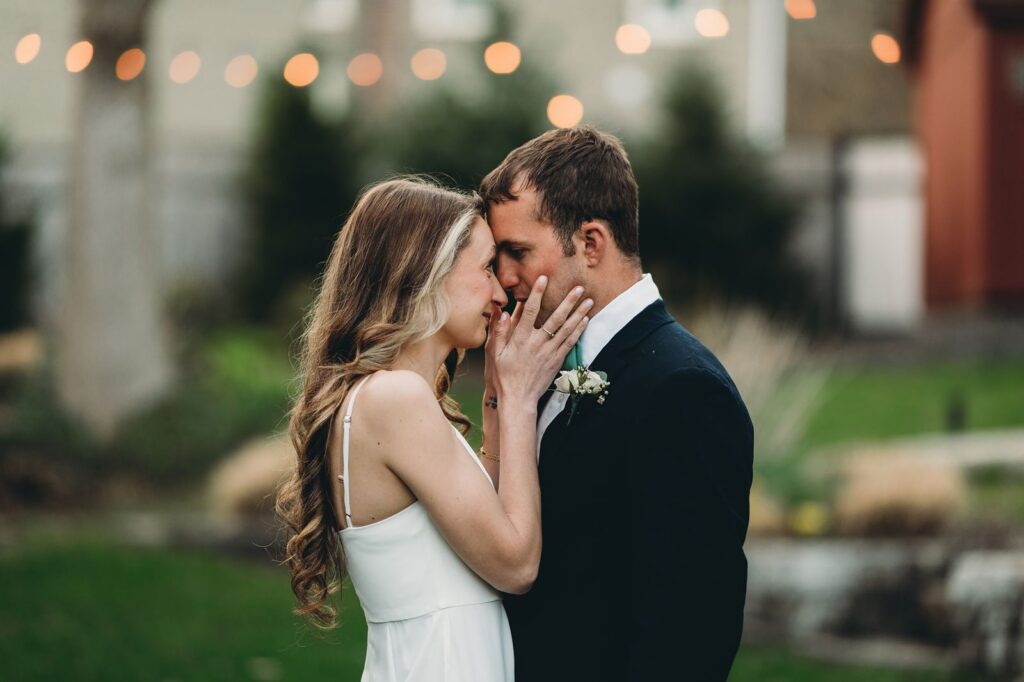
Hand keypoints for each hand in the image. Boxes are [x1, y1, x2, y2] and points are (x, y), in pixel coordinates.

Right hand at [489, 276, 591, 405]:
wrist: (518, 398)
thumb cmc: (504, 375)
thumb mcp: (495, 353)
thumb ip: (499, 332)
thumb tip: (503, 312)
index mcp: (520, 339)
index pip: (530, 311)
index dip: (537, 293)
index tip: (544, 278)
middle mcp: (537, 343)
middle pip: (556, 318)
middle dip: (568, 301)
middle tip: (579, 287)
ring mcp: (549, 352)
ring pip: (567, 329)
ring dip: (579, 313)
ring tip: (589, 300)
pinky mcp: (556, 360)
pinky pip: (570, 343)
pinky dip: (578, 330)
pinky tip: (585, 320)